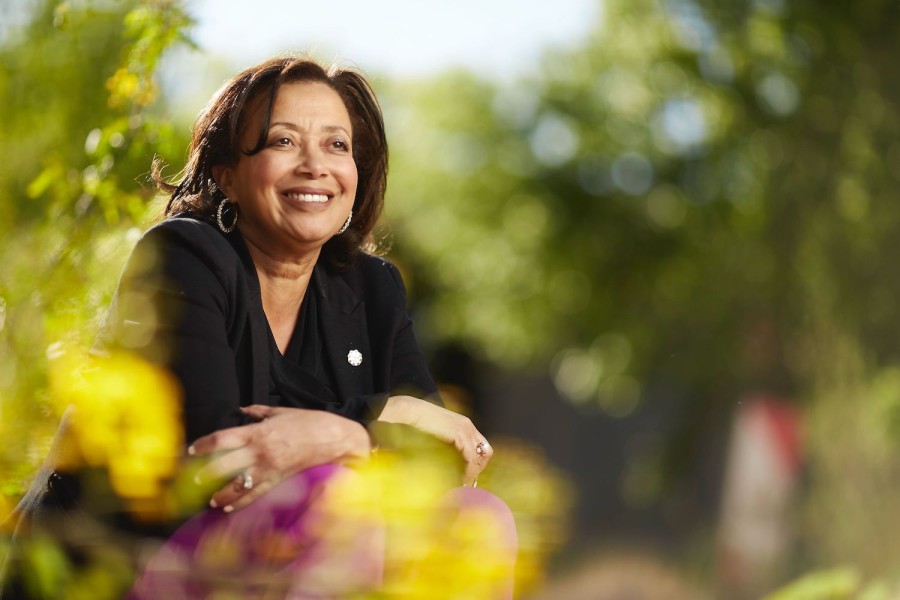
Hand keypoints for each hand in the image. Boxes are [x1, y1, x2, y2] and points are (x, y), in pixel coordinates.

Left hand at [188, 405, 369, 511]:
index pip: (222, 439)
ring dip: (221, 493)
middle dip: (206, 473)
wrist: (333, 438)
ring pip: (238, 485)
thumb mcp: (281, 412)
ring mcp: (269, 469)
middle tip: (193, 478)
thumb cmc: (309, 422)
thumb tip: (241, 411)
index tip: (192, 449)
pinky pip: (256, 495)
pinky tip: (228, 508)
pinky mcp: (279, 480)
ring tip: (209, 499)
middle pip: (224, 465)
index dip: (204, 445)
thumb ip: (258, 412)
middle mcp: (260, 452)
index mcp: (258, 432)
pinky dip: (241, 503)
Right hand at [378, 396, 492, 485]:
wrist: (409, 411)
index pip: (482, 447)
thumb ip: (446, 444)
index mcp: (464, 424)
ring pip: (478, 457)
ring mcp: (465, 429)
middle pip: (485, 453)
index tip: (468, 476)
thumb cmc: (417, 422)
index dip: (476, 463)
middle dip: (477, 469)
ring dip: (471, 473)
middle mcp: (468, 426)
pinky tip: (459, 479)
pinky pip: (470, 458)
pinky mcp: (460, 435)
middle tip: (466, 483)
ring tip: (462, 485)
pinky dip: (467, 471)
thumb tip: (447, 463)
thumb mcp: (437, 434)